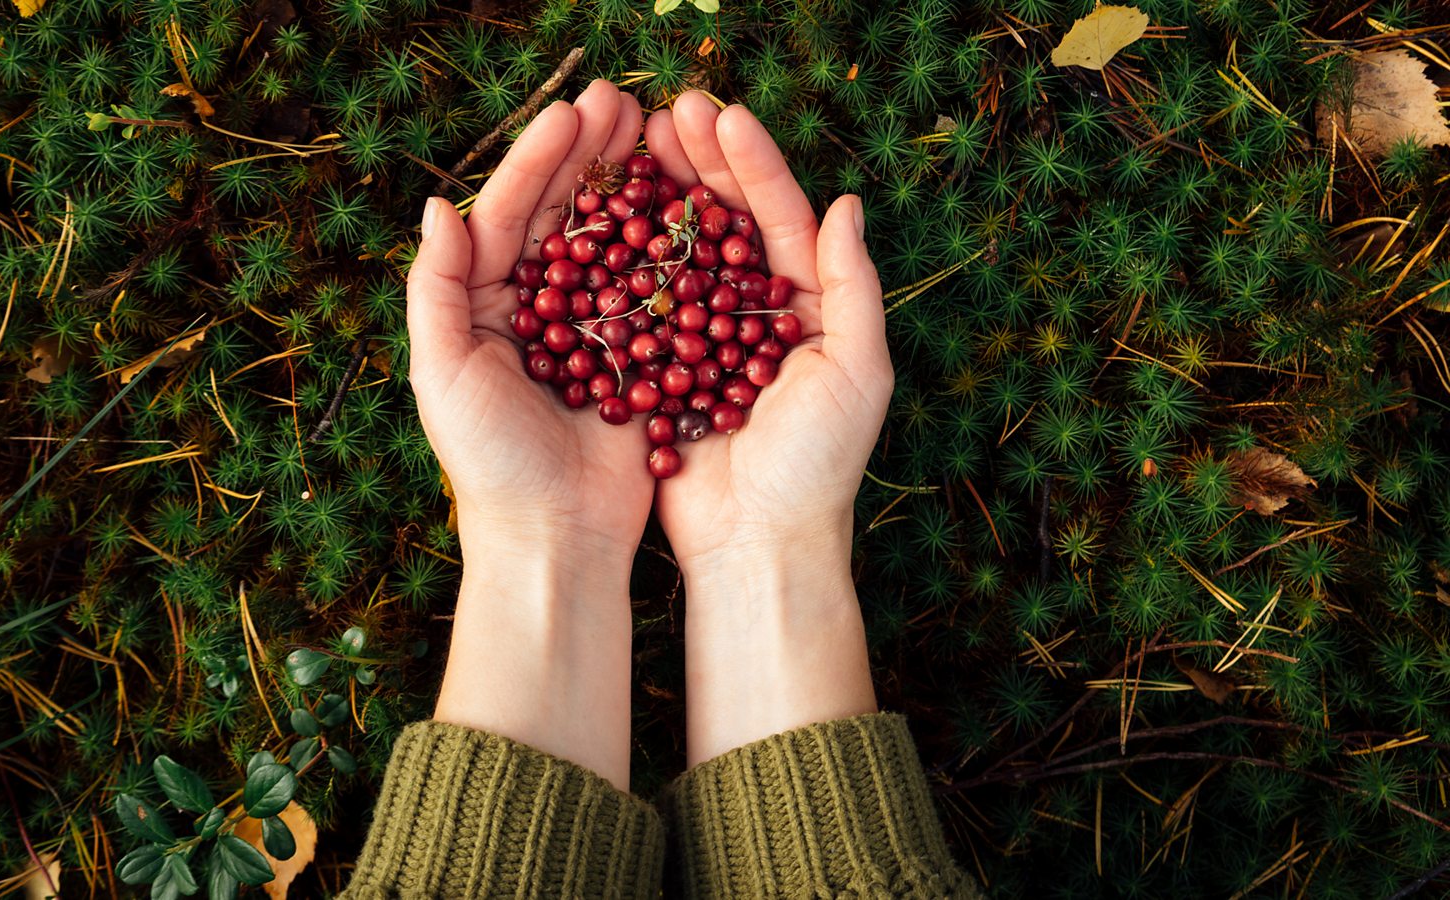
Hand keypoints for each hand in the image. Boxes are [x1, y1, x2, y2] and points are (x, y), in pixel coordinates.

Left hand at [409, 81, 650, 568]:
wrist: (554, 539)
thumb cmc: (489, 463)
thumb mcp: (443, 375)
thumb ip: (435, 290)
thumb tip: (436, 207)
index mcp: (481, 305)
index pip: (507, 215)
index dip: (538, 161)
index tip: (573, 114)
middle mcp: (532, 308)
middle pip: (562, 215)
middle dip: (589, 157)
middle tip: (622, 101)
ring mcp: (587, 329)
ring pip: (610, 240)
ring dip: (630, 186)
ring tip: (657, 132)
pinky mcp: (633, 355)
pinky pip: (650, 287)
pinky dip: (665, 244)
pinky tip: (689, 202)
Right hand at [646, 92, 892, 764]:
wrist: (758, 547)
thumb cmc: (816, 465)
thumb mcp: (855, 373)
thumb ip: (853, 287)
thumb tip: (847, 202)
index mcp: (809, 306)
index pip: (781, 216)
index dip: (751, 163)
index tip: (719, 114)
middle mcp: (755, 313)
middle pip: (727, 221)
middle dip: (699, 164)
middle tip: (665, 112)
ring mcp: (703, 339)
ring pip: (679, 252)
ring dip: (657, 199)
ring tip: (631, 149)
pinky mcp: (661, 368)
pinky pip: (641, 303)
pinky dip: (623, 260)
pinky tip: (599, 221)